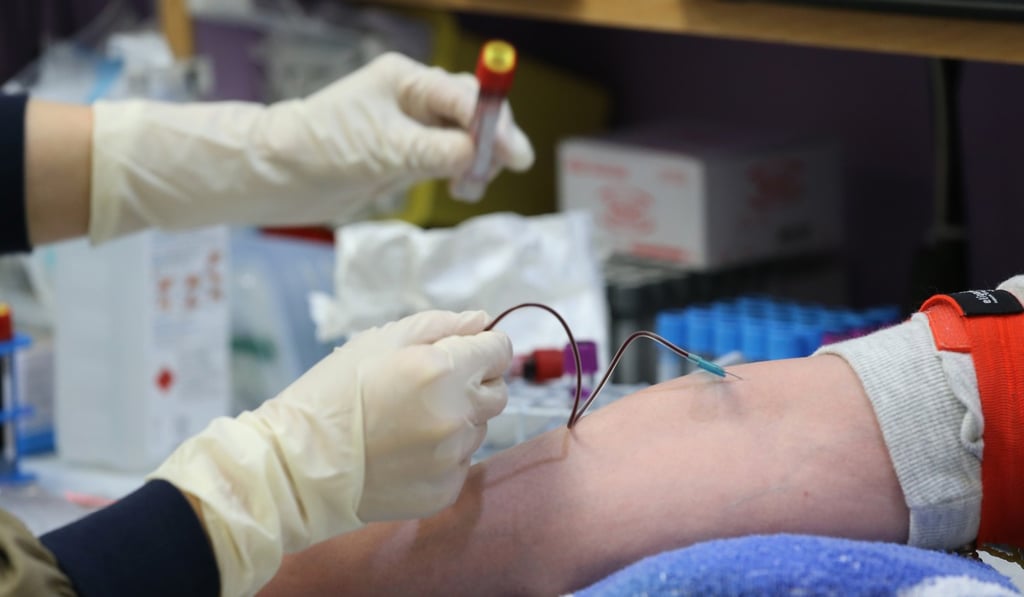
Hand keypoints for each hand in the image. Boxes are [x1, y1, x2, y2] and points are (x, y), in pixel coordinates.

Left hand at [89, 52, 533, 243]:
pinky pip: (448, 158)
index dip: (491, 121)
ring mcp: (411, 128)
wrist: (279, 176)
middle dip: (492, 137)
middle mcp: (411, 98)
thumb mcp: (382, 149)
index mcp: (403, 80)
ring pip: (464, 136)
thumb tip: (478, 155)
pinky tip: (463, 186)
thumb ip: (434, 150)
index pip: (463, 94)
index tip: (511, 151)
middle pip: (471, 110)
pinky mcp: (406, 155)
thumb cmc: (320, 149)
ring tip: (475, 185)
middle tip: (504, 167)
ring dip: (478, 158)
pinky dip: (462, 171)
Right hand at [147, 310, 511, 596]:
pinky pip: (460, 464)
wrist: (296, 466)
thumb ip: (440, 326)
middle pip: (498, 393)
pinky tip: (403, 452)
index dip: (483, 348)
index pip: (499, 351)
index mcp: (441, 370)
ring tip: (407, 422)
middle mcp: (455, 416)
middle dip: (475, 383)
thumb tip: (481, 322)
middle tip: (432, 387)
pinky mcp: (443, 491)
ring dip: (456, 420)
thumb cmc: (331, 393)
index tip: (465, 353)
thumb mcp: (379, 341)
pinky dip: (441, 455)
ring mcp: (452, 458)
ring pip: (478, 429)